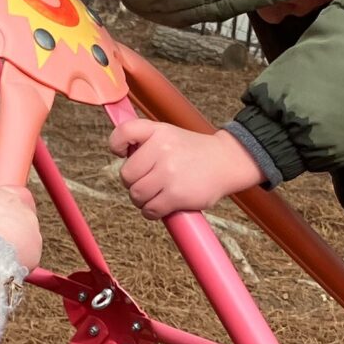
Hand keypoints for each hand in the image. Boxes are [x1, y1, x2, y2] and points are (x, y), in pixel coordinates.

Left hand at [108, 118, 264, 218]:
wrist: (226, 162)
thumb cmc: (194, 151)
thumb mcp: (169, 134)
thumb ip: (146, 141)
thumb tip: (122, 157)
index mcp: (158, 131)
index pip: (123, 132)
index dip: (116, 145)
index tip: (122, 153)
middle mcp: (162, 149)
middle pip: (126, 175)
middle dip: (133, 182)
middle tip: (148, 182)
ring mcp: (169, 173)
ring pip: (136, 194)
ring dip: (142, 200)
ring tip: (156, 195)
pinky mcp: (176, 195)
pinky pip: (150, 209)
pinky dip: (152, 211)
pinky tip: (162, 205)